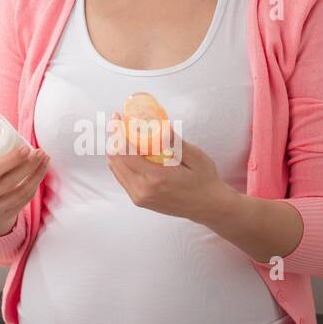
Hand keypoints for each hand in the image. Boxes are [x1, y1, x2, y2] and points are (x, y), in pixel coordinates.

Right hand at [0, 132, 48, 236]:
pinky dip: (35, 185)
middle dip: (28, 166)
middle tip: (39, 152)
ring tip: (44, 159)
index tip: (25, 148)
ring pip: (20, 192)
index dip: (11, 160)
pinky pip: (24, 200)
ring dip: (36, 175)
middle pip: (8, 182)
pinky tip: (41, 172)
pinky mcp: (6, 215)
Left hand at [105, 111, 228, 223]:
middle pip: (115, 161)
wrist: (208, 206)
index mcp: (156, 178)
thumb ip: (176, 143)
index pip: (126, 153)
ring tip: (122, 133)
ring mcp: (139, 198)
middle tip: (117, 122)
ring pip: (116, 170)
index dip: (119, 133)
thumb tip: (163, 126)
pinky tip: (129, 151)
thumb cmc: (204, 181)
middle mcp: (143, 190)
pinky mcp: (140, 200)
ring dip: (116, 150)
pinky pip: (123, 178)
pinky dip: (122, 162)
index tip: (117, 117)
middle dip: (114, 139)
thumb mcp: (195, 158)